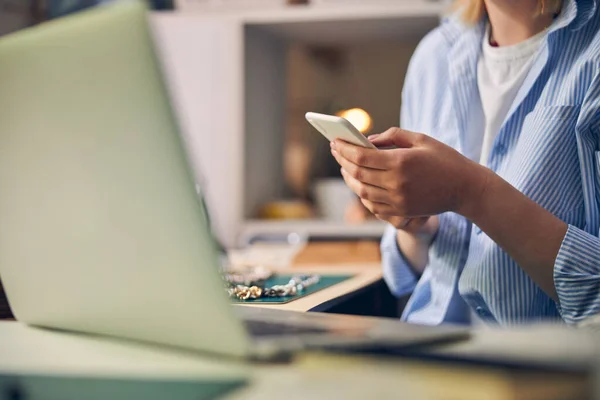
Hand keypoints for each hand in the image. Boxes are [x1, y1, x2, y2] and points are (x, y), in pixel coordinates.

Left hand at [330, 127, 489, 224]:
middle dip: (342, 161)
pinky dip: (362, 194)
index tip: (335, 141)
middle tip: (335, 151)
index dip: (344, 149)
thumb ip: (393, 136)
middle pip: (358, 173)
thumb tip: (368, 140)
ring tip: (344, 167)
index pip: (362, 156)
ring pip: (362, 191)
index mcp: (400, 162)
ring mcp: (397, 200)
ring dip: (349, 179)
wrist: (465, 188)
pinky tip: (358, 184)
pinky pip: (372, 205)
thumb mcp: (421, 139)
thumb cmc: (444, 159)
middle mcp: (396, 183)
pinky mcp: (401, 211)